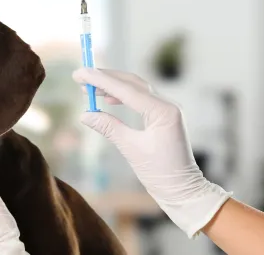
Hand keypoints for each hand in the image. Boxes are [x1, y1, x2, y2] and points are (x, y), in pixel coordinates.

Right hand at [72, 68, 231, 238]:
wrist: (182, 189)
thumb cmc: (160, 173)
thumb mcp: (130, 149)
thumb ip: (108, 127)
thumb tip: (85, 114)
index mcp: (162, 111)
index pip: (126, 90)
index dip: (101, 80)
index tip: (80, 73)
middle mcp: (167, 105)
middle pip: (131, 82)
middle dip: (105, 78)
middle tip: (80, 76)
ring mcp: (166, 109)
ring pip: (135, 89)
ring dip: (112, 86)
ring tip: (89, 88)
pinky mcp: (163, 116)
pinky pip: (140, 99)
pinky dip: (122, 96)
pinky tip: (108, 99)